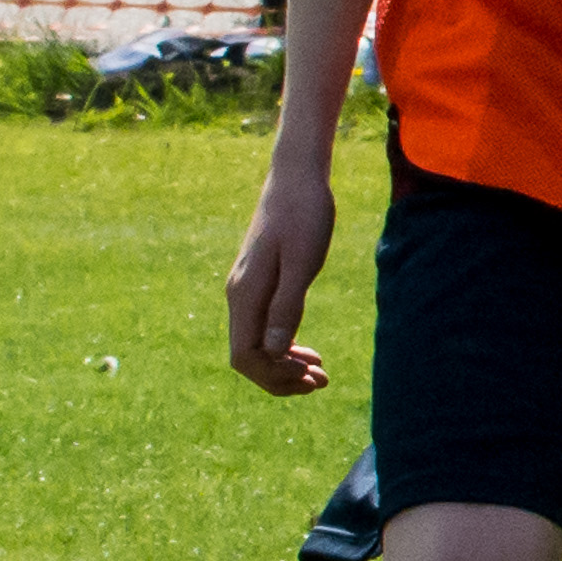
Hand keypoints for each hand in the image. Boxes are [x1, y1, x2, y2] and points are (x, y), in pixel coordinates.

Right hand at [225, 168, 337, 395]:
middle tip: (322, 382)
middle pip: (248, 356)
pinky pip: (263, 327)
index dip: (274, 375)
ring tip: (320, 375)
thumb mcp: (302, 262)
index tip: (310, 375)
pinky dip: (283, 345)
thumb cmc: (305, 215)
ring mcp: (247, 289)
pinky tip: (307, 351)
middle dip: (281, 377)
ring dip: (284, 365)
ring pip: (256, 344)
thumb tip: (273, 351)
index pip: (245, 356)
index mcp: (246, 294)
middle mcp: (239, 296)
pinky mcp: (259, 283)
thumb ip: (286, 306)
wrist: (296, 178)